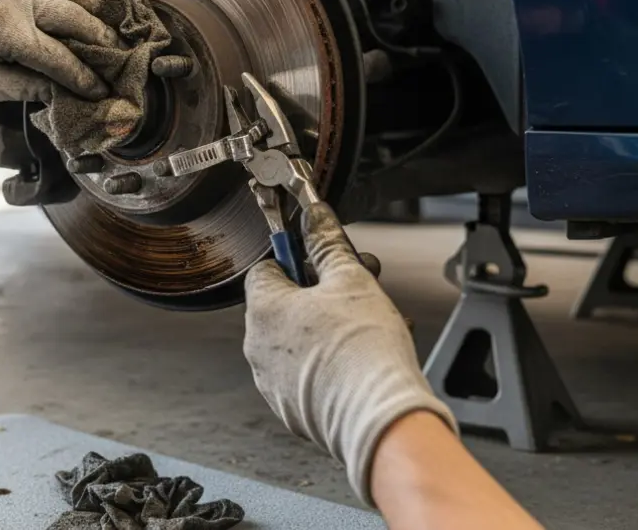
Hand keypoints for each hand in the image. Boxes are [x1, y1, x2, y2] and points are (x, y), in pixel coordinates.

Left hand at [0, 0, 121, 102]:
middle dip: (102, 44)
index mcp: (1, 28)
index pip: (56, 56)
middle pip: (74, 19)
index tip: (103, 93)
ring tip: (120, 38)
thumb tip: (67, 95)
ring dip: (101, 15)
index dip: (83, 77)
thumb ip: (26, 87)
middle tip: (123, 66)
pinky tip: (100, 12)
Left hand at [243, 203, 457, 506]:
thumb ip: (328, 243)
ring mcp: (272, 382)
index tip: (324, 258)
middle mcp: (257, 347)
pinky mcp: (293, 409)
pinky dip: (331, 362)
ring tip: (370, 324)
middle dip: (323, 292)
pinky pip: (308, 374)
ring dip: (330, 326)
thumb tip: (316, 217)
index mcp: (262, 309)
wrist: (380, 420)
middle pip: (285, 303)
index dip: (298, 258)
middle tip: (358, 288)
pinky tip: (364, 358)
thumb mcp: (351, 279)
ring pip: (299, 340)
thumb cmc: (362, 352)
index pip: (266, 267)